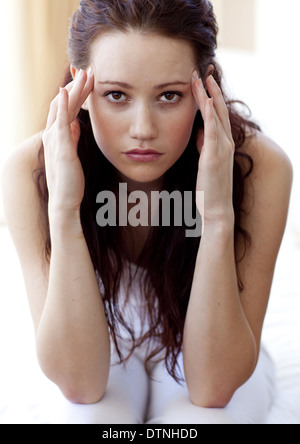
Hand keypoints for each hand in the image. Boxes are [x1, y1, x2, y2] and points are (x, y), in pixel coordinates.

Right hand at [42, 69, 93, 217]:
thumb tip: (75, 124)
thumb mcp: (72, 154)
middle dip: (76, 86)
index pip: (67, 109)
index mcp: (58, 137)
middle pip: (64, 104)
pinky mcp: (61, 148)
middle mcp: (53, 135)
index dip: (77, 94)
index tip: (88, 80)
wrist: (64, 201)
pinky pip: (60, 123)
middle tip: (88, 69)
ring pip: (62, 108)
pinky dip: (62, 106)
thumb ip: (71, 138)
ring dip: (72, 90)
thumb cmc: (69, 180)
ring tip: (83, 74)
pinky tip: (65, 92)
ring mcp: (55, 141)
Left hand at [192, 73, 234, 224]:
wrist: (216, 207)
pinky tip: (203, 101)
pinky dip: (208, 115)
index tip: (201, 80)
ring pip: (215, 116)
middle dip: (210, 89)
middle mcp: (225, 142)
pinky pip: (212, 131)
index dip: (209, 96)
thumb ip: (204, 144)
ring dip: (208, 96)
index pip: (216, 114)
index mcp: (222, 143)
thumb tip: (199, 131)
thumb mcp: (205, 161)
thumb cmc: (210, 187)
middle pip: (217, 110)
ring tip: (200, 78)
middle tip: (201, 70)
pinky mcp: (214, 156)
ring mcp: (221, 149)